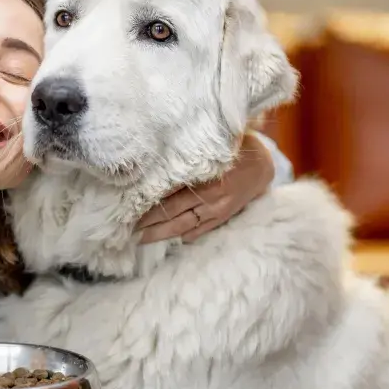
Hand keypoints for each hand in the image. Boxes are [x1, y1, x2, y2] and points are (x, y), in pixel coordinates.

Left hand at [136, 133, 274, 243]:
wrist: (263, 164)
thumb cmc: (231, 149)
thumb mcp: (208, 148)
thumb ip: (184, 157)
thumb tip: (153, 164)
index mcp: (202, 176)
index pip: (167, 193)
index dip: (146, 204)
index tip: (126, 210)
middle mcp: (208, 196)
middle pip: (170, 213)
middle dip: (147, 223)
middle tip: (125, 230)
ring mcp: (216, 209)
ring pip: (182, 225)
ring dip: (160, 234)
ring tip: (140, 240)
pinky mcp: (223, 217)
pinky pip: (201, 230)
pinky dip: (185, 235)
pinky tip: (171, 240)